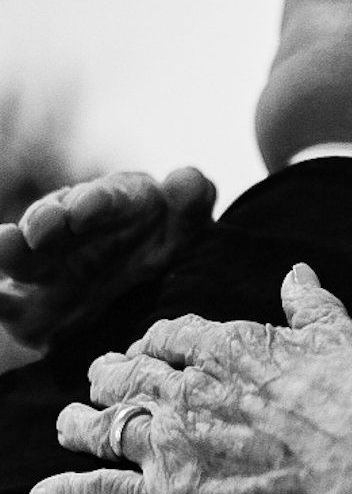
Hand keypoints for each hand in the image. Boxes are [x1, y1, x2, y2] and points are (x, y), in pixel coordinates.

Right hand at [0, 168, 216, 353]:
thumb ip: (191, 206)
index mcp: (109, 205)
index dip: (95, 203)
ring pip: (21, 256)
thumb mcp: (187, 234)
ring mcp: (43, 269)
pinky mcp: (25, 307)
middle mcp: (68, 232)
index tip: (88, 211)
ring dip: (10, 249)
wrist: (146, 314)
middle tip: (45, 227)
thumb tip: (185, 179)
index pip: (104, 199)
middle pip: (52, 221)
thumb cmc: (165, 257)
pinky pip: (3, 301)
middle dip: (47, 220)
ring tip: (6, 243)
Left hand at [27, 266, 351, 493]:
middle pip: (128, 373)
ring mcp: (172, 440)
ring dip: (79, 424)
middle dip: (110, 375)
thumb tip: (298, 273)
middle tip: (102, 380)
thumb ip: (312, 306)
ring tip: (67, 424)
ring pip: (104, 424)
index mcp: (228, 344)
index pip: (174, 335)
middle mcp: (189, 387)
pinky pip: (102, 491)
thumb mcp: (344, 337)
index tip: (155, 348)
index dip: (159, 343)